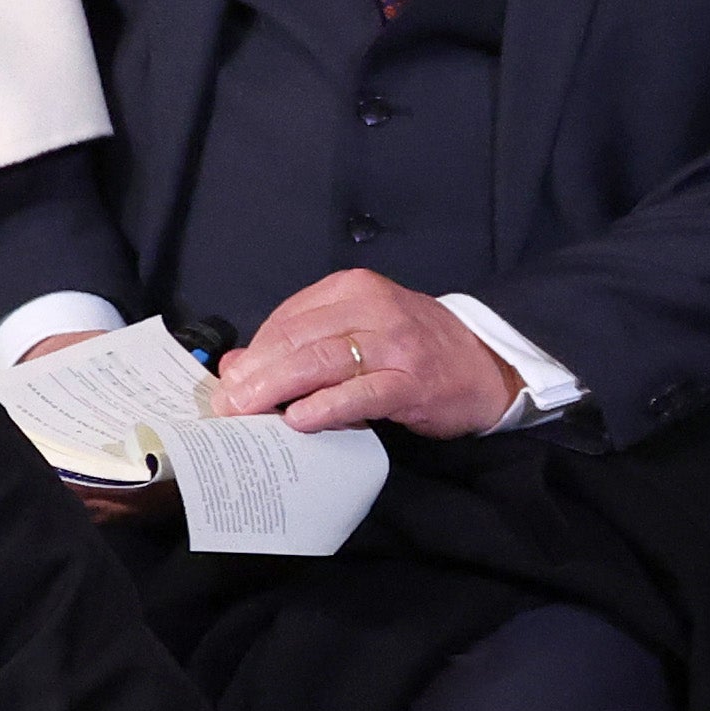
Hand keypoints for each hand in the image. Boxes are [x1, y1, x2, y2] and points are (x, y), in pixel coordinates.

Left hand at [212, 271, 519, 439]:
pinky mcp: (412, 381)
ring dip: (275, 390)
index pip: (286, 319)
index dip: (252, 353)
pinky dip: (324, 407)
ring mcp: (395, 344)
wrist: (484, 367)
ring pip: (321, 362)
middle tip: (225, 404)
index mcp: (354, 289)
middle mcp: (374, 308)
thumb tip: (235, 364)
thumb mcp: (354, 333)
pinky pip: (359, 394)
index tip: (227, 383)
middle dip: (254, 374)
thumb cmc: (411, 350)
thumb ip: (298, 344)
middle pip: (297, 340)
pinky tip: (297, 421)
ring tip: (244, 413)